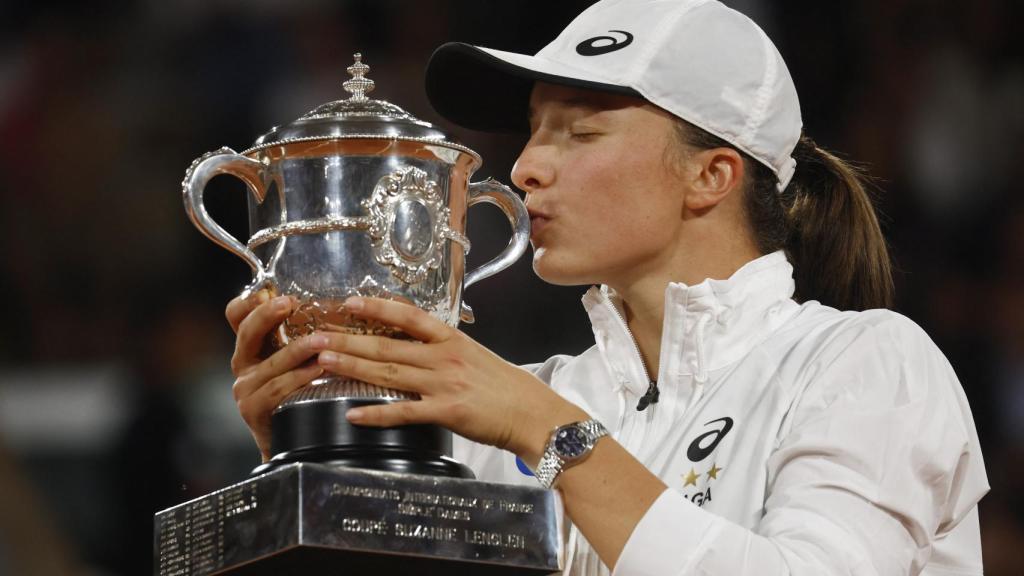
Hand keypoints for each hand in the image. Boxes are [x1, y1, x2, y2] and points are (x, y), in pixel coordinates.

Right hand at [224, 290, 328, 460]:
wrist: (295, 443)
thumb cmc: (303, 393)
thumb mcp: (298, 358)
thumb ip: (304, 334)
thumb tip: (336, 301)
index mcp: (252, 345)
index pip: (236, 315)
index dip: (248, 301)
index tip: (269, 290)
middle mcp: (243, 363)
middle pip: (246, 332)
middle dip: (267, 315)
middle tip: (289, 303)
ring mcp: (246, 388)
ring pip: (271, 363)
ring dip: (297, 350)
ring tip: (321, 340)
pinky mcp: (254, 409)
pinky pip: (278, 389)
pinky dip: (300, 378)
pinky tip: (320, 369)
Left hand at [316, 296, 586, 465]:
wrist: (534, 413)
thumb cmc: (507, 387)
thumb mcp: (476, 356)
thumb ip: (445, 350)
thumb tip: (417, 345)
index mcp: (452, 340)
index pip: (409, 316)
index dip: (378, 307)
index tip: (349, 302)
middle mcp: (444, 357)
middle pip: (388, 344)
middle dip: (348, 339)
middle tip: (317, 335)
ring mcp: (444, 384)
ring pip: (389, 372)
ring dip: (353, 367)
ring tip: (323, 362)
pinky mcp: (446, 412)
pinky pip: (403, 412)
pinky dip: (375, 413)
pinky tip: (352, 413)